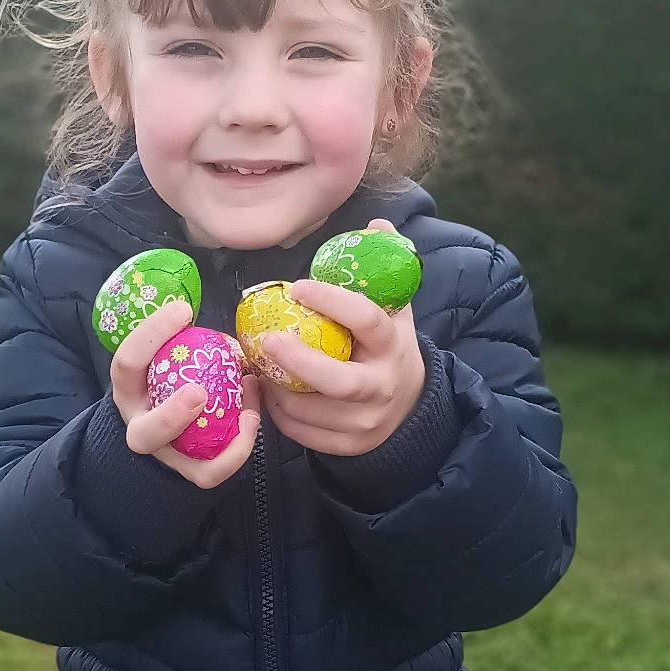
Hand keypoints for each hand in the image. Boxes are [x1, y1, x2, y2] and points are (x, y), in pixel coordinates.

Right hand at [108, 297, 262, 487]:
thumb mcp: (159, 355)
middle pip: (147, 433)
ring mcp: (166, 452)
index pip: (128, 362)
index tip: (183, 311)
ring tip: (248, 410)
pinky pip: (213, 471)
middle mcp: (142, 425)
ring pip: (185, 462)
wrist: (161, 426)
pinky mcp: (191, 470)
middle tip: (199, 392)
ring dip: (219, 440)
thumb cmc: (165, 379)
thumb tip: (192, 309)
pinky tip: (252, 419)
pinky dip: (238, 450)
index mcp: (129, 389)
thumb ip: (173, 340)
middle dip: (174, 416)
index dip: (152, 335)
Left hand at [257, 221, 425, 455]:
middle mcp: (382, 386)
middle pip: (339, 381)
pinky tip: (269, 392)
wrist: (409, 406)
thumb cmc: (388, 348)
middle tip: (268, 339)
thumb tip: (375, 225)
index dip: (332, 301)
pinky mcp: (349, 445)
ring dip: (279, 389)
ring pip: (314, 411)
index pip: (366, 320)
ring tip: (260, 366)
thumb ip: (384, 268)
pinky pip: (305, 434)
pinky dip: (281, 414)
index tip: (299, 286)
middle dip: (300, 361)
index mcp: (392, 345)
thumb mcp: (395, 309)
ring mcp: (366, 421)